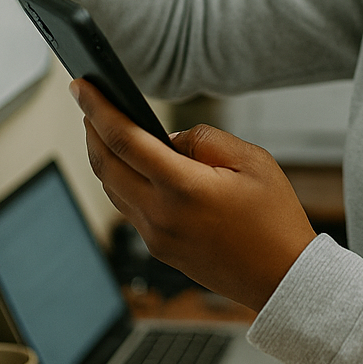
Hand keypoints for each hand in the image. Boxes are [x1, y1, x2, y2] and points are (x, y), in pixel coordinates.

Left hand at [73, 80, 317, 311]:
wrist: (282, 278)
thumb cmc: (275, 220)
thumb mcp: (252, 160)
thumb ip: (205, 139)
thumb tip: (169, 139)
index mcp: (183, 188)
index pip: (123, 139)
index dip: (97, 108)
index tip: (80, 85)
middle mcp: (160, 215)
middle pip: (104, 164)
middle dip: (90, 128)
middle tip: (87, 101)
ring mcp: (156, 236)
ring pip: (111, 188)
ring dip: (102, 155)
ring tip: (105, 128)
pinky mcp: (160, 249)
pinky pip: (127, 208)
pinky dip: (119, 179)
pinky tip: (129, 165)